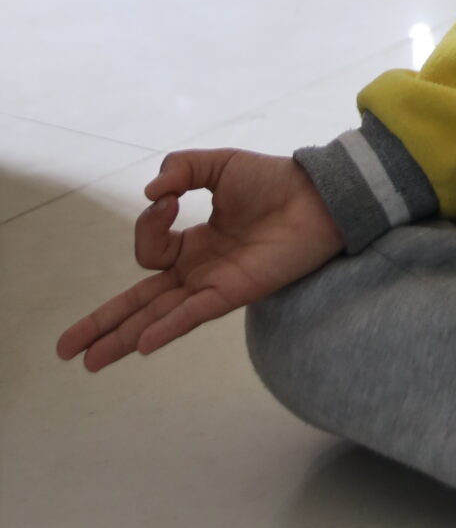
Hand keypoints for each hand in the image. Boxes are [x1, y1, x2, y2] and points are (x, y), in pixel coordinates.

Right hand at [57, 150, 341, 371]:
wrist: (317, 195)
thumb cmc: (273, 181)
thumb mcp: (218, 166)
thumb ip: (181, 169)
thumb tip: (150, 191)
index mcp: (195, 243)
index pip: (150, 249)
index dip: (147, 224)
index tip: (166, 196)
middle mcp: (199, 270)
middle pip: (140, 304)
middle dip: (102, 324)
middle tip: (66, 349)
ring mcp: (214, 284)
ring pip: (157, 317)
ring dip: (122, 338)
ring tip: (89, 361)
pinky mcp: (235, 291)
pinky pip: (193, 314)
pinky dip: (167, 328)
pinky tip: (142, 345)